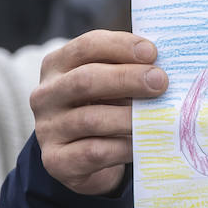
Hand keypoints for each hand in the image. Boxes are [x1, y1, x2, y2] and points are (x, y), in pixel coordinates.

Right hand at [32, 30, 169, 195]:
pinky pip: (95, 151)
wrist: (82, 158)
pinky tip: (143, 143)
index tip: (152, 53)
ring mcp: (47, 129)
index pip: (86, 46)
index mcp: (57, 65)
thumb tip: (162, 67)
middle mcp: (46, 94)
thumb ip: (127, 69)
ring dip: (130, 117)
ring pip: (91, 119)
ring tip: (159, 116)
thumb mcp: (108, 83)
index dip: (121, 46)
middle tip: (161, 81)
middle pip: (86, 80)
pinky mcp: (56, 161)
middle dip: (128, 78)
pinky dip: (124, 146)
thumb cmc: (102, 107)